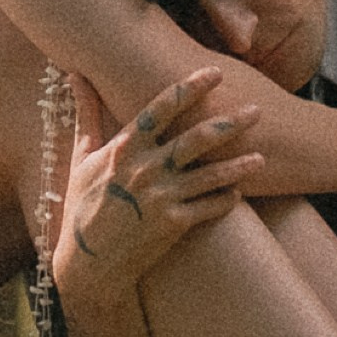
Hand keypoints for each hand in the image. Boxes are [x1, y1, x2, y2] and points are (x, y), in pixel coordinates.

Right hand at [54, 66, 261, 313]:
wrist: (87, 263)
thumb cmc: (82, 205)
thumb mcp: (81, 157)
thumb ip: (86, 114)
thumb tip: (74, 74)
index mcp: (123, 149)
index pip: (160, 109)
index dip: (188, 88)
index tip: (214, 73)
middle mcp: (144, 170)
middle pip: (195, 139)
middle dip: (229, 123)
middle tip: (257, 109)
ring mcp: (160, 198)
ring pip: (210, 175)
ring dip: (239, 165)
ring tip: (262, 158)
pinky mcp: (172, 225)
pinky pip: (208, 208)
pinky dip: (226, 199)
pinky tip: (241, 192)